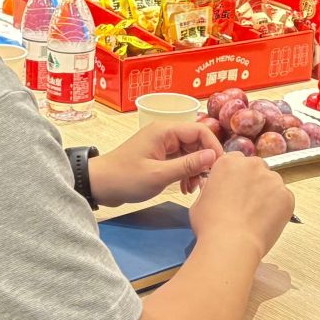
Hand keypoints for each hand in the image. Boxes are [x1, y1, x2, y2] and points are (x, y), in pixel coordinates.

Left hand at [90, 120, 222, 204]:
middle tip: (206, 182)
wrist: (100, 185)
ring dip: (195, 170)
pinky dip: (185, 173)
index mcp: (165, 131)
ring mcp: (161, 145)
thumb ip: (188, 165)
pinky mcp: (158, 156)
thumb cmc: (126, 178)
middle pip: (196, 142)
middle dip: (204, 161)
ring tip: (193, 189)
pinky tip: (185, 188)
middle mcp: (165, 134)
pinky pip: (179, 160)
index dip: (213, 146)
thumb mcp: (159, 175)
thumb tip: (214, 156)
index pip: (200, 130)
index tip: (219, 167)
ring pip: (189, 153)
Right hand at [187, 153, 293, 264]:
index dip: (236, 176)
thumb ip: (209, 188)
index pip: (236, 161)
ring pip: (272, 183)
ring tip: (256, 215)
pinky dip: (278, 208)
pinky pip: (284, 198)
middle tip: (246, 203)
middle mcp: (252, 165)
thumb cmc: (212, 226)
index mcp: (228, 162)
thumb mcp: (199, 202)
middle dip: (253, 182)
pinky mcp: (286, 195)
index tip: (236, 187)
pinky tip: (266, 221)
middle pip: (256, 168)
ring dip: (266, 194)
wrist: (231, 244)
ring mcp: (272, 179)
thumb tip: (213, 186)